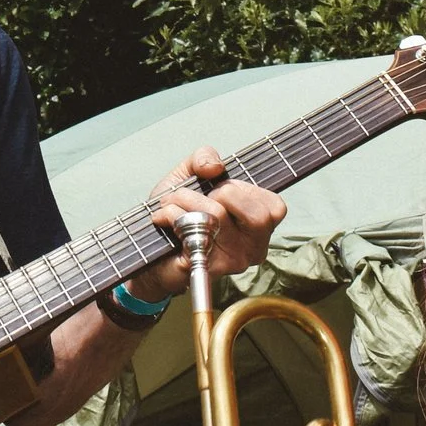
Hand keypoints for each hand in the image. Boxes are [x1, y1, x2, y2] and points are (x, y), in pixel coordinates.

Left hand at [124, 145, 285, 304]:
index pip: (275, 207)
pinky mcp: (208, 267)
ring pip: (217, 215)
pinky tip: (164, 219)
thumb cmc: (178, 211)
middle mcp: (254, 248)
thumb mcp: (191, 173)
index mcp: (260, 226)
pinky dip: (171, 214)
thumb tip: (214, 166)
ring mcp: (233, 260)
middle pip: (256, 214)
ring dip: (184, 199)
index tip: (220, 191)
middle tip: (197, 197)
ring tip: (172, 204)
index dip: (241, 189)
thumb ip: (205, 157)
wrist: (150, 244)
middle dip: (218, 193)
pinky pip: (192, 229)